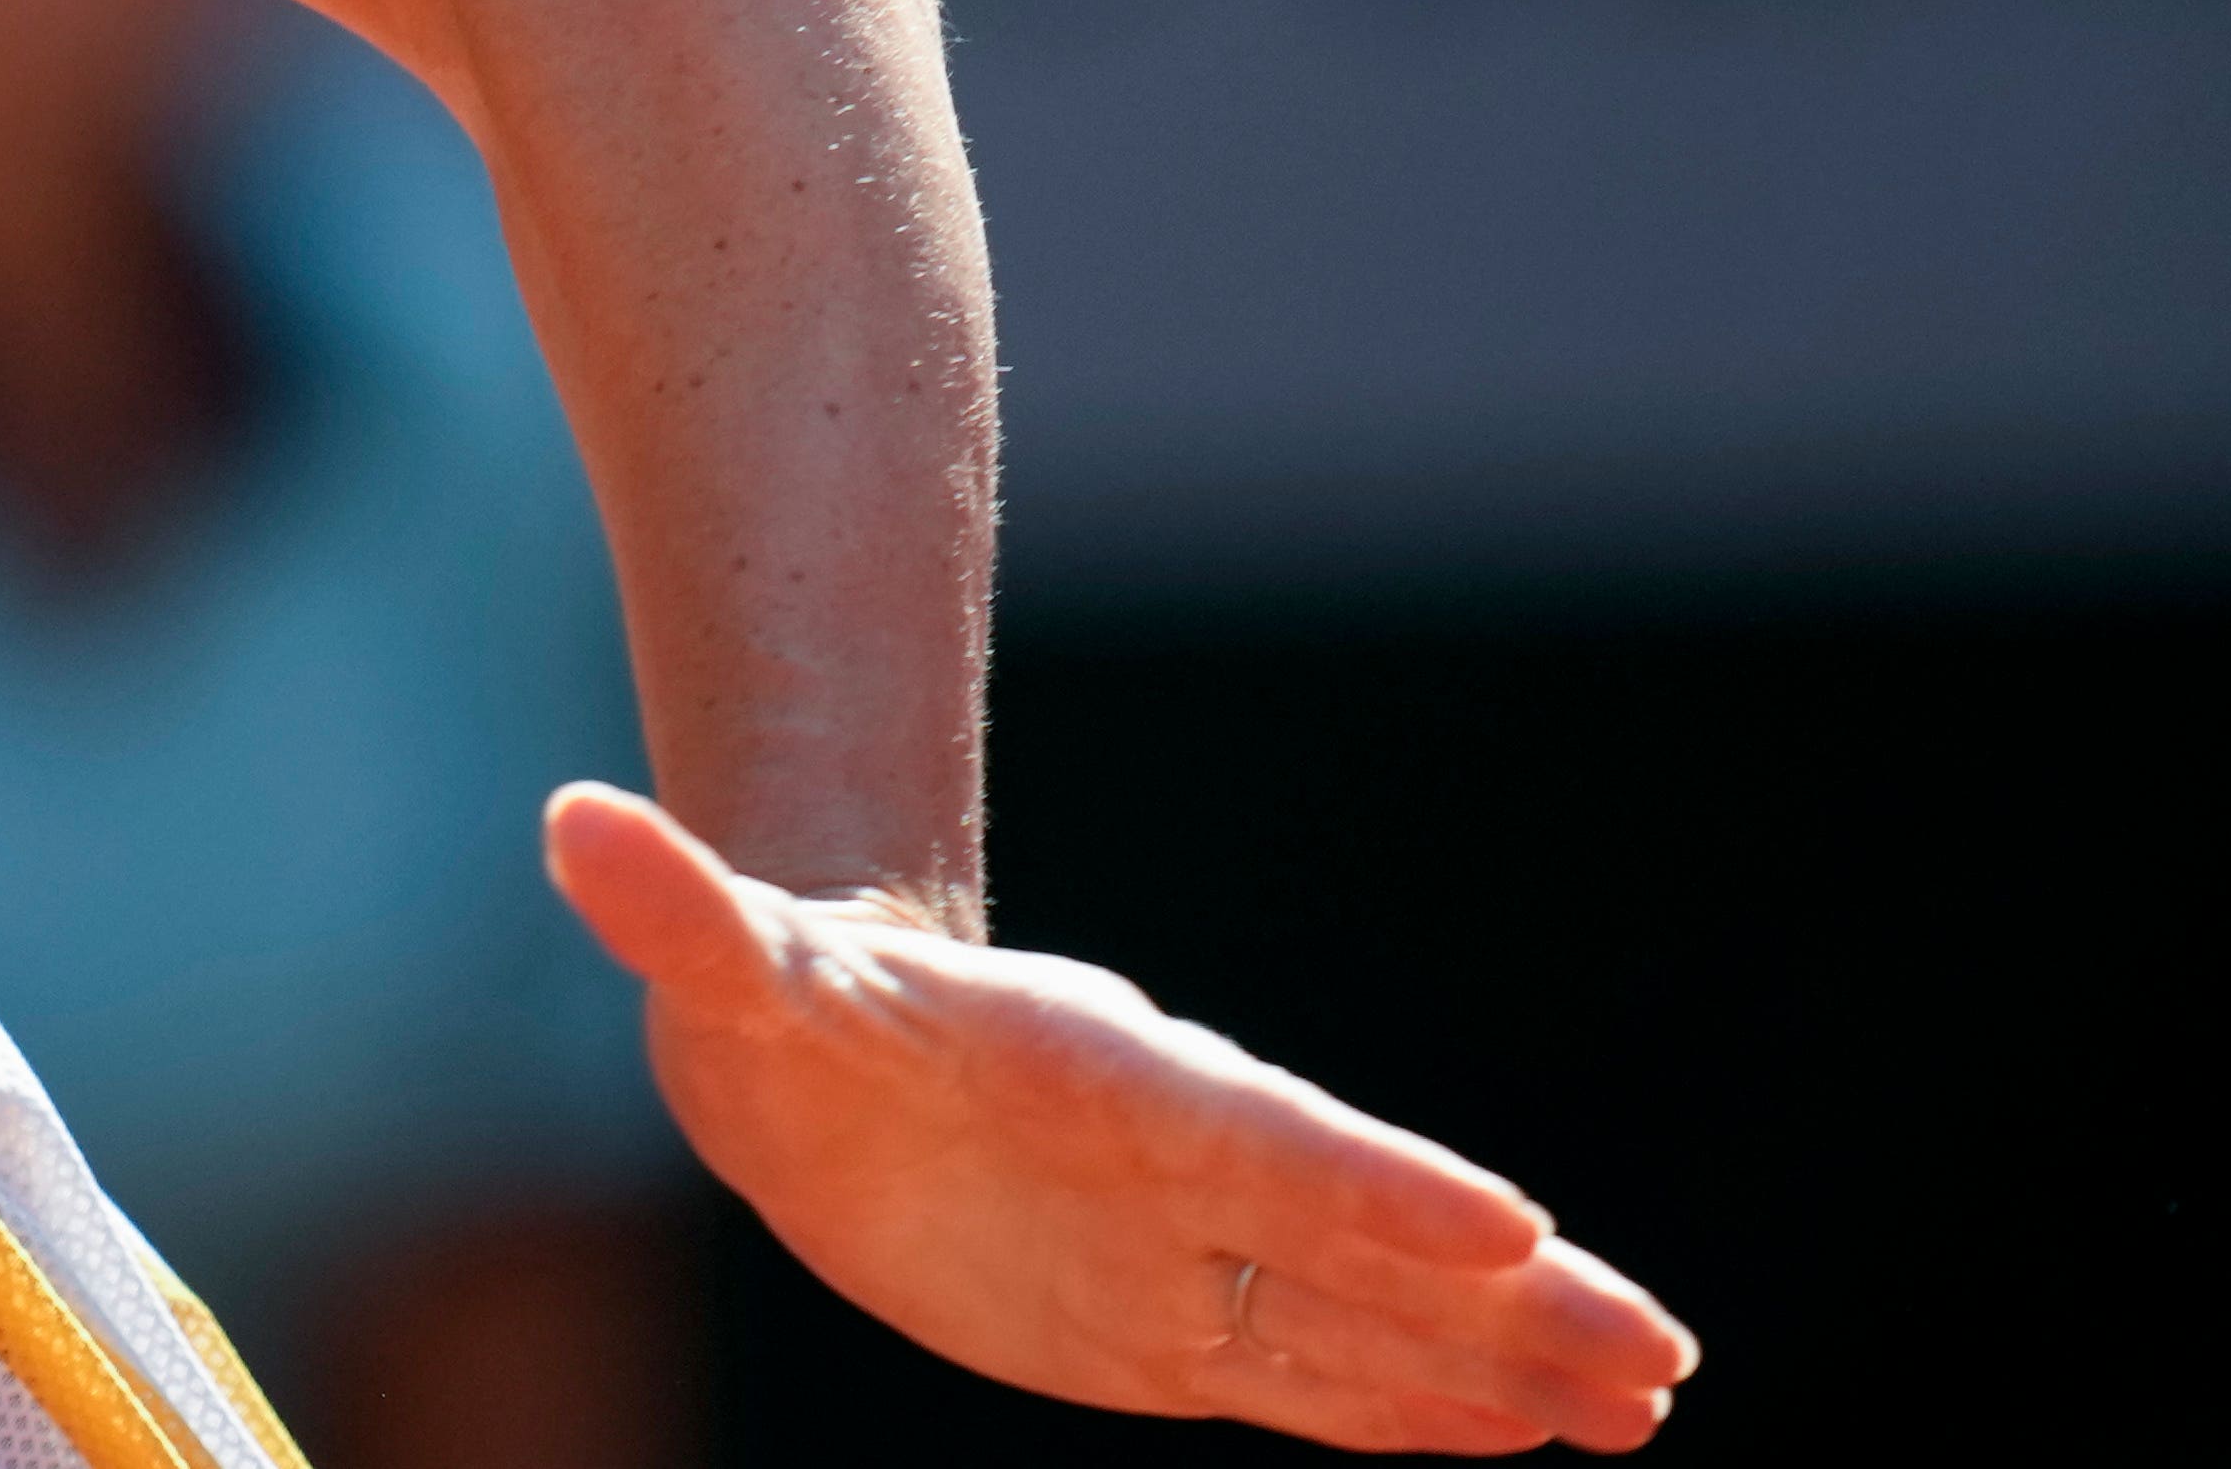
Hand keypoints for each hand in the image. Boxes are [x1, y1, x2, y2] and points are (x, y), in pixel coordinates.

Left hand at [547, 782, 1697, 1454]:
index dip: (1367, 1187)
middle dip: (1506, 1296)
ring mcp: (1185, 1248)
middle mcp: (1175, 1163)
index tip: (1506, 1224)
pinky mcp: (1165, 1324)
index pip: (1252, 1141)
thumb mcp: (727, 966)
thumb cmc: (781, 997)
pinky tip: (1527, 1435)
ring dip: (1502, 1363)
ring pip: (1367, 1317)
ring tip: (1649, 1406)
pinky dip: (1416, 1406)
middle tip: (1657, 1352)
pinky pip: (1307, 1373)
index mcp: (1098, 1074)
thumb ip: (675, 907)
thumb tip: (574, 823)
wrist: (806, 1045)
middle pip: (1361, 1239)